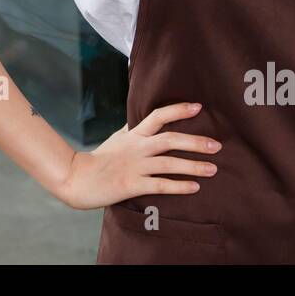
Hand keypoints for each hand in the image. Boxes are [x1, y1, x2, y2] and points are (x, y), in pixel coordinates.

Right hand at [55, 101, 220, 209]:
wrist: (77, 178)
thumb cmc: (98, 158)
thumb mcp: (116, 139)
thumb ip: (131, 129)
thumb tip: (140, 118)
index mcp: (134, 135)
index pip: (158, 116)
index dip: (178, 110)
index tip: (199, 107)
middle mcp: (137, 148)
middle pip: (170, 140)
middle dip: (195, 142)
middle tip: (217, 145)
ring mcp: (135, 167)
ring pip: (169, 164)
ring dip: (193, 166)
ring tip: (213, 169)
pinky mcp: (132, 185)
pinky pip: (160, 185)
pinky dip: (178, 186)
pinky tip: (194, 188)